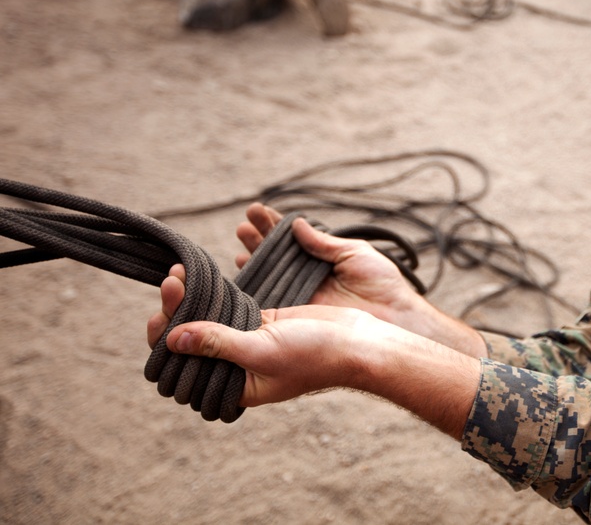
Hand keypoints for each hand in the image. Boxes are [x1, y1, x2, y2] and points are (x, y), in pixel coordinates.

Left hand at [148, 263, 480, 437]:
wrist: (362, 342)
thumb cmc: (318, 356)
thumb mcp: (262, 351)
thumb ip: (217, 344)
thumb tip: (171, 339)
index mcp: (236, 383)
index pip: (188, 363)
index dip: (168, 335)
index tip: (162, 306)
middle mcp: (240, 364)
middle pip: (195, 337)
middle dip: (178, 308)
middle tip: (172, 280)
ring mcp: (254, 340)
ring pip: (213, 316)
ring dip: (197, 294)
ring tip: (181, 272)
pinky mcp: (268, 319)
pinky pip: (235, 302)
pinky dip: (220, 288)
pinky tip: (206, 273)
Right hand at [235, 204, 488, 356]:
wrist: (393, 316)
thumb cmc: (381, 283)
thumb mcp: (354, 253)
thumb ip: (324, 242)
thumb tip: (296, 224)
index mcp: (323, 257)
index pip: (292, 237)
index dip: (273, 224)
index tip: (256, 210)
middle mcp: (308, 275)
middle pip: (275, 254)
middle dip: (257, 238)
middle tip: (242, 225)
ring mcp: (301, 294)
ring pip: (269, 274)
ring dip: (252, 257)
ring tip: (240, 241)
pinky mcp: (297, 315)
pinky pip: (272, 300)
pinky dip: (255, 288)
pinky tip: (241, 274)